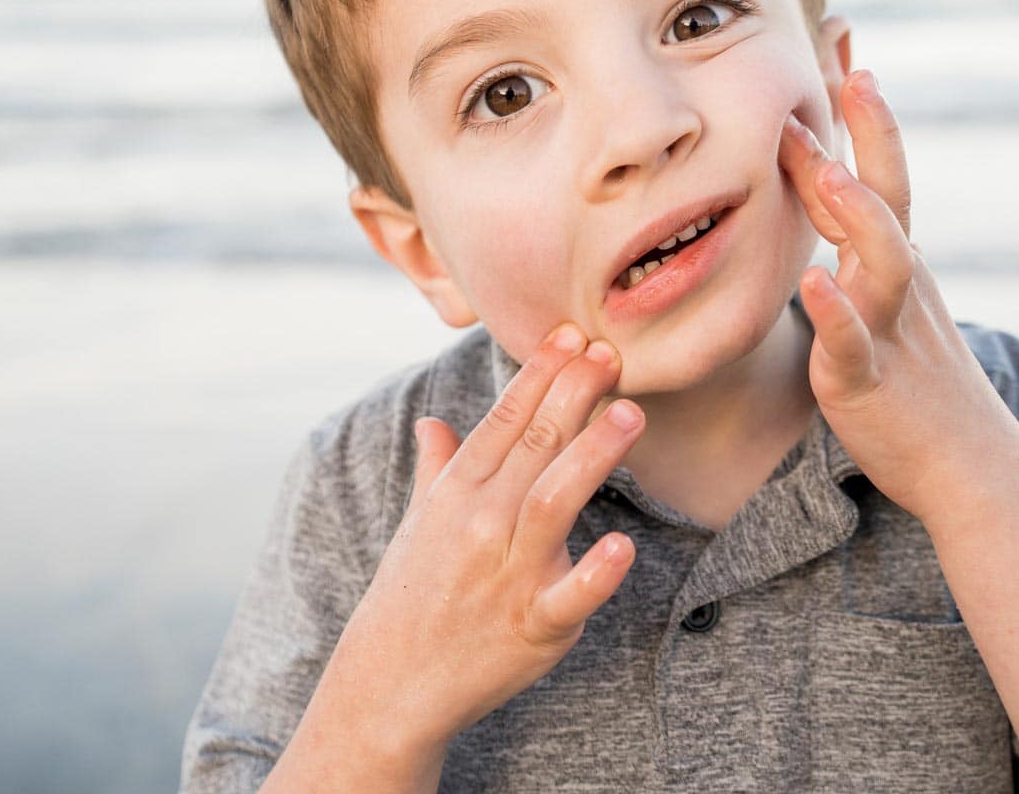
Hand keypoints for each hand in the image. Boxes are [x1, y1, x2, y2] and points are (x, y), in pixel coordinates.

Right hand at [330, 325, 643, 753]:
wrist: (389, 685)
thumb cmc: (412, 594)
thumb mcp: (416, 522)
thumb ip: (437, 468)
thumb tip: (431, 421)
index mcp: (456, 494)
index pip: (503, 420)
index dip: (539, 374)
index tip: (570, 333)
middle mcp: (481, 525)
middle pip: (533, 447)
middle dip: (573, 395)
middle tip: (609, 351)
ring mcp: (508, 575)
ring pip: (554, 503)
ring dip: (591, 456)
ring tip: (629, 415)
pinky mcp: (534, 627)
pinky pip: (569, 597)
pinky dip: (594, 573)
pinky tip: (623, 545)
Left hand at [776, 69, 1018, 524]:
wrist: (969, 469)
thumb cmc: (920, 381)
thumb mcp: (890, 299)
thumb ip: (859, 242)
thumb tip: (832, 184)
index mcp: (895, 260)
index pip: (878, 167)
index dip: (861, 109)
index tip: (844, 40)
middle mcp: (898, 282)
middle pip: (890, 195)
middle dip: (872, 133)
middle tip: (851, 69)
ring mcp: (888, 329)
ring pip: (881, 263)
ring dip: (857, 214)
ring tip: (829, 169)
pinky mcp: (867, 382)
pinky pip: (851, 346)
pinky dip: (835, 315)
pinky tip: (815, 287)